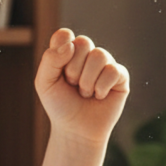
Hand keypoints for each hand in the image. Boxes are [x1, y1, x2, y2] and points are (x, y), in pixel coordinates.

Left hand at [35, 28, 129, 143]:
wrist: (76, 130)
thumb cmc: (60, 106)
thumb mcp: (44, 83)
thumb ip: (51, 59)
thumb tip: (71, 45)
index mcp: (68, 52)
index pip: (65, 35)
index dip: (61, 50)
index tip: (59, 70)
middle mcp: (88, 54)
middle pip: (83, 42)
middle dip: (74, 69)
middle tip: (72, 85)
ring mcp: (105, 64)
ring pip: (100, 55)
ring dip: (87, 80)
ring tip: (85, 93)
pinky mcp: (120, 76)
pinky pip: (114, 70)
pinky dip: (102, 87)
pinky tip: (99, 96)